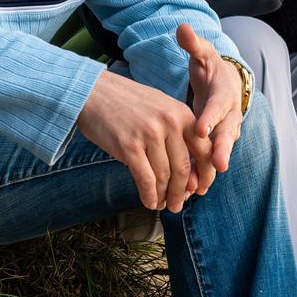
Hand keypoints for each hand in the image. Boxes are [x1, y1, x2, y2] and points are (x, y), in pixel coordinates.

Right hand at [76, 69, 210, 212]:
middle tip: (178, 204)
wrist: (92, 91)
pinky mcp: (129, 146)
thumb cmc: (125, 102)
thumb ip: (177, 133)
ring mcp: (149, 134)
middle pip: (183, 168)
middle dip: (181, 192)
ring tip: (162, 204)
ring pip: (164, 176)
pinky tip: (149, 202)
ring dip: (164, 196)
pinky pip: (145, 179)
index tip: (199, 189)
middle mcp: (169, 122)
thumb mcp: (160, 107)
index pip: (204, 151)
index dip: (204, 175)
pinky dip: (149, 195)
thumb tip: (188, 172)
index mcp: (181, 113)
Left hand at [180, 24, 242, 194]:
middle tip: (217, 165)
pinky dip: (204, 175)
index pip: (218, 106)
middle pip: (227, 134)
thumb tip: (182, 28)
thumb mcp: (203, 54)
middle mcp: (229, 116)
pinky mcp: (218, 144)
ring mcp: (225, 132)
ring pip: (221, 152)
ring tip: (200, 187)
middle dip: (221, 150)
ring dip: (211, 170)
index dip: (210, 117)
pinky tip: (192, 190)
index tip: (200, 128)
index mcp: (224, 94)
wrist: (227, 83)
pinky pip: (212, 160)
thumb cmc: (211, 67)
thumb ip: (193, 44)